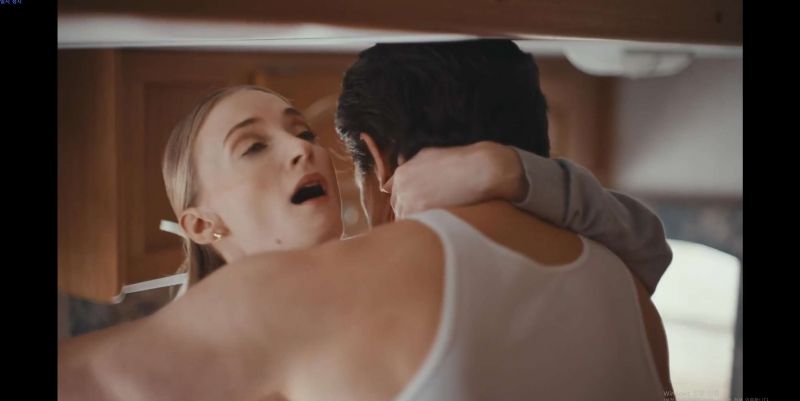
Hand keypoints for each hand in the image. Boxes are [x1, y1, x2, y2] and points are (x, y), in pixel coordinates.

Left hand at [388, 141, 527, 217]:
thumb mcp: (427, 157)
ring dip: (421, 223)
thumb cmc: (460, 162)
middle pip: (400, 211)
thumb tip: (385, 187)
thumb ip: (406, 170)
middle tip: (436, 210)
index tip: (426, 205)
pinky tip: (443, 222)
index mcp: (402, 174)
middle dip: (414, 213)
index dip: (412, 204)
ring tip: (441, 217)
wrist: (483, 169)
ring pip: (408, 222)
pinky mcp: (423, 215)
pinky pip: (419, 228)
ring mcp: (411, 202)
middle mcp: (402, 188)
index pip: (395, 199)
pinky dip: (428, 228)